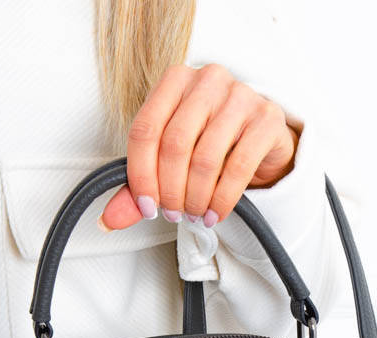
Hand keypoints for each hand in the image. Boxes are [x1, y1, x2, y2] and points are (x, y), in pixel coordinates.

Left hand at [97, 63, 298, 231]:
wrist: (261, 142)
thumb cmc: (210, 145)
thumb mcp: (170, 162)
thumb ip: (140, 187)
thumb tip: (110, 219)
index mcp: (174, 81)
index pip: (145, 130)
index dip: (141, 175)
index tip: (146, 207)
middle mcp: (207, 80)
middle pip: (174, 145)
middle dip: (170, 191)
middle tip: (173, 215)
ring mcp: (240, 95)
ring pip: (205, 158)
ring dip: (195, 198)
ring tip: (193, 215)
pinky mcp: (266, 118)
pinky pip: (238, 167)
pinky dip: (221, 200)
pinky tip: (213, 214)